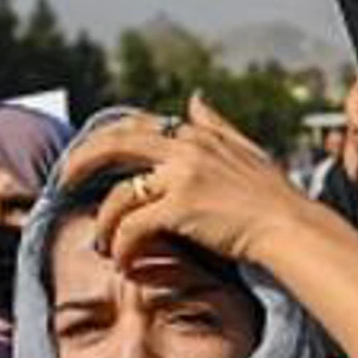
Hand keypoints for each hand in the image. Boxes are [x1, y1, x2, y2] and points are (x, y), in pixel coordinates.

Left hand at [57, 96, 313, 265]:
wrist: (293, 228)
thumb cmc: (275, 198)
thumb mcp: (247, 150)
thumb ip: (217, 124)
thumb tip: (195, 97)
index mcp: (199, 135)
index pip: (138, 125)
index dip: (105, 140)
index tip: (88, 158)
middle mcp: (187, 148)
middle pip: (115, 142)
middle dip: (81, 161)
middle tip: (63, 182)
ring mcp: (183, 176)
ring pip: (120, 195)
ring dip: (104, 223)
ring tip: (102, 243)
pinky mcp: (181, 208)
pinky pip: (133, 226)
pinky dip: (121, 246)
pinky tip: (122, 261)